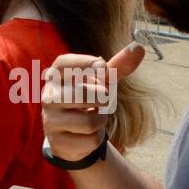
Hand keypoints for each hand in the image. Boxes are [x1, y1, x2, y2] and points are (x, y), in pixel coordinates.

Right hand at [41, 43, 144, 160]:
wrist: (70, 134)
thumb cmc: (86, 100)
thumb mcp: (100, 83)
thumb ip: (117, 66)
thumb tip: (139, 47)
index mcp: (55, 76)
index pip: (65, 63)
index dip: (86, 63)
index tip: (103, 69)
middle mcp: (49, 95)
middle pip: (83, 94)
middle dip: (103, 98)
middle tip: (103, 100)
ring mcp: (50, 119)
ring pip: (89, 121)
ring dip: (101, 120)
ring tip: (94, 117)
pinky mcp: (58, 141)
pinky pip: (89, 140)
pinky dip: (95, 138)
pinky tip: (86, 134)